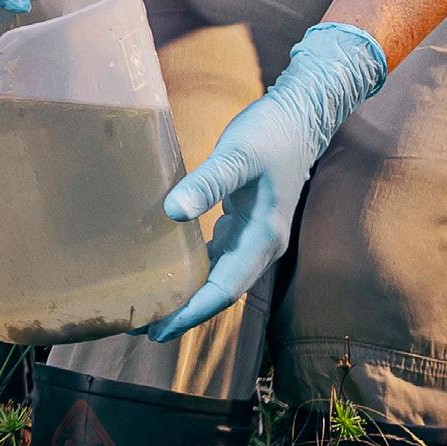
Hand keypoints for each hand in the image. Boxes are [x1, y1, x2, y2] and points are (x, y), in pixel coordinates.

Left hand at [149, 21, 387, 340]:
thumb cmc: (271, 133)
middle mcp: (261, 246)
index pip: (224, 289)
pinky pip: (219, 255)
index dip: (191, 312)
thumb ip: (207, 183)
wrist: (303, 114)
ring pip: (220, 275)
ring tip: (152, 305)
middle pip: (221, 290)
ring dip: (189, 292)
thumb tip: (172, 211)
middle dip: (186, 311)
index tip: (159, 330)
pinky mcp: (247, 222)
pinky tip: (170, 269)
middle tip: (143, 328)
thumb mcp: (237, 155)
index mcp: (262, 239)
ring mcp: (256, 235)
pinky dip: (196, 267)